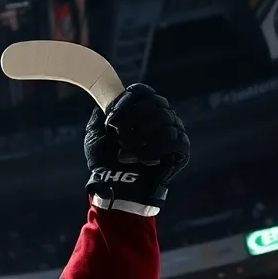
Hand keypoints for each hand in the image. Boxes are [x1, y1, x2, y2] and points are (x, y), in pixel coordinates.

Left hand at [85, 84, 188, 214]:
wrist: (116, 187)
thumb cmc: (105, 161)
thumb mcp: (95, 134)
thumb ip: (100, 112)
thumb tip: (110, 94)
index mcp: (142, 108)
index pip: (141, 91)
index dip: (125, 102)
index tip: (111, 120)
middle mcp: (161, 115)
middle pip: (155, 102)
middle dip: (132, 120)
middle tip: (119, 138)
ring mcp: (174, 130)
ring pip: (165, 119)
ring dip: (142, 136)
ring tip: (128, 151)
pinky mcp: (182, 149)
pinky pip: (174, 138)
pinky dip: (155, 148)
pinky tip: (143, 159)